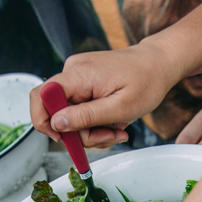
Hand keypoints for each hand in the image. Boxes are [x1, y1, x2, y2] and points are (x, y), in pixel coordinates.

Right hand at [30, 40, 180, 147]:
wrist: (159, 63)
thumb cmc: (147, 81)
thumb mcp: (120, 107)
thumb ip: (86, 116)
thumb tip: (56, 123)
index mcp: (79, 74)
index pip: (41, 96)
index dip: (44, 122)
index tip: (64, 139)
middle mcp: (73, 71)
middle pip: (58, 112)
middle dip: (82, 133)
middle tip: (110, 135)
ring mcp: (77, 75)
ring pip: (70, 115)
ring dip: (92, 130)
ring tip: (117, 128)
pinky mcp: (83, 81)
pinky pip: (79, 108)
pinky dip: (95, 121)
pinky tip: (113, 120)